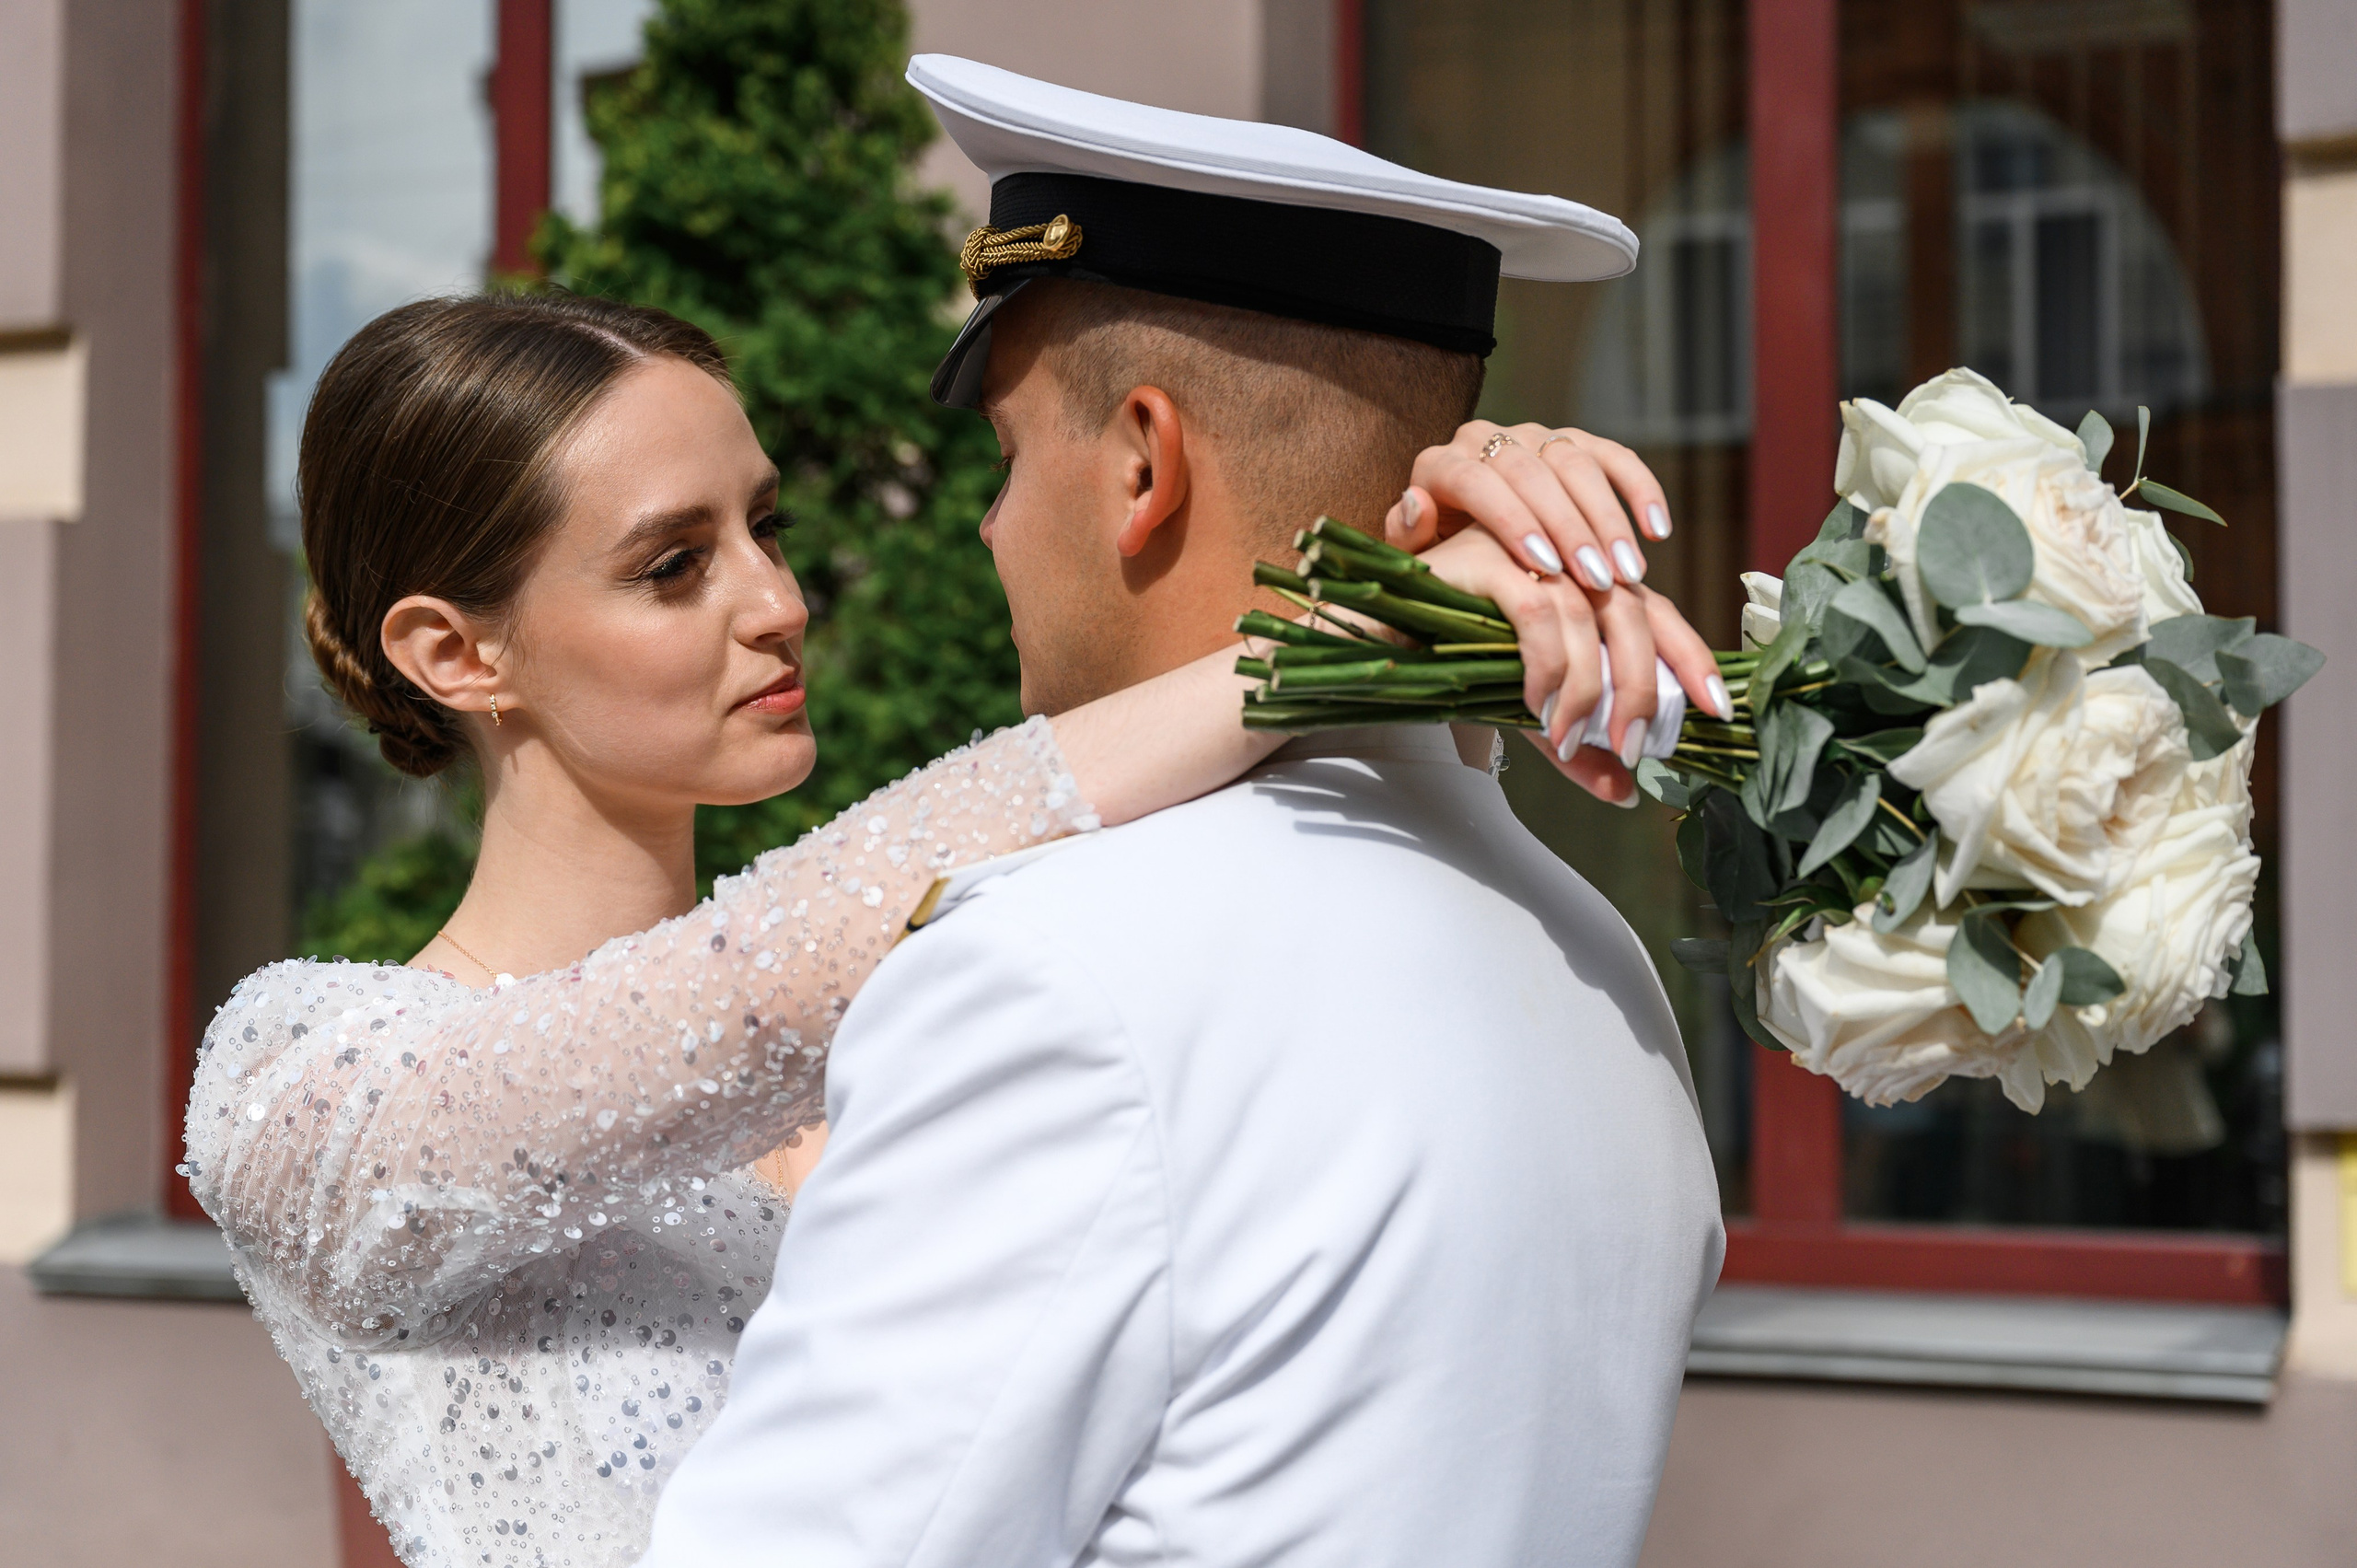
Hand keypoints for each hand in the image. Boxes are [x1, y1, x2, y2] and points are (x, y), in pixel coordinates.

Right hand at [1408, 529, 1702, 802]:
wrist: (1373, 644)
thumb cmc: (1449, 666)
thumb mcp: (1526, 712)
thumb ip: (1575, 746)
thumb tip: (1627, 792)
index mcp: (1585, 583)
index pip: (1658, 614)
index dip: (1693, 659)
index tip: (1718, 711)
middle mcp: (1564, 556)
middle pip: (1632, 611)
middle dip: (1639, 685)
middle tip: (1632, 745)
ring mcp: (1524, 548)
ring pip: (1585, 613)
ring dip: (1588, 685)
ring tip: (1570, 737)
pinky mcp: (1483, 557)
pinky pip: (1535, 609)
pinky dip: (1546, 663)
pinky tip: (1536, 704)